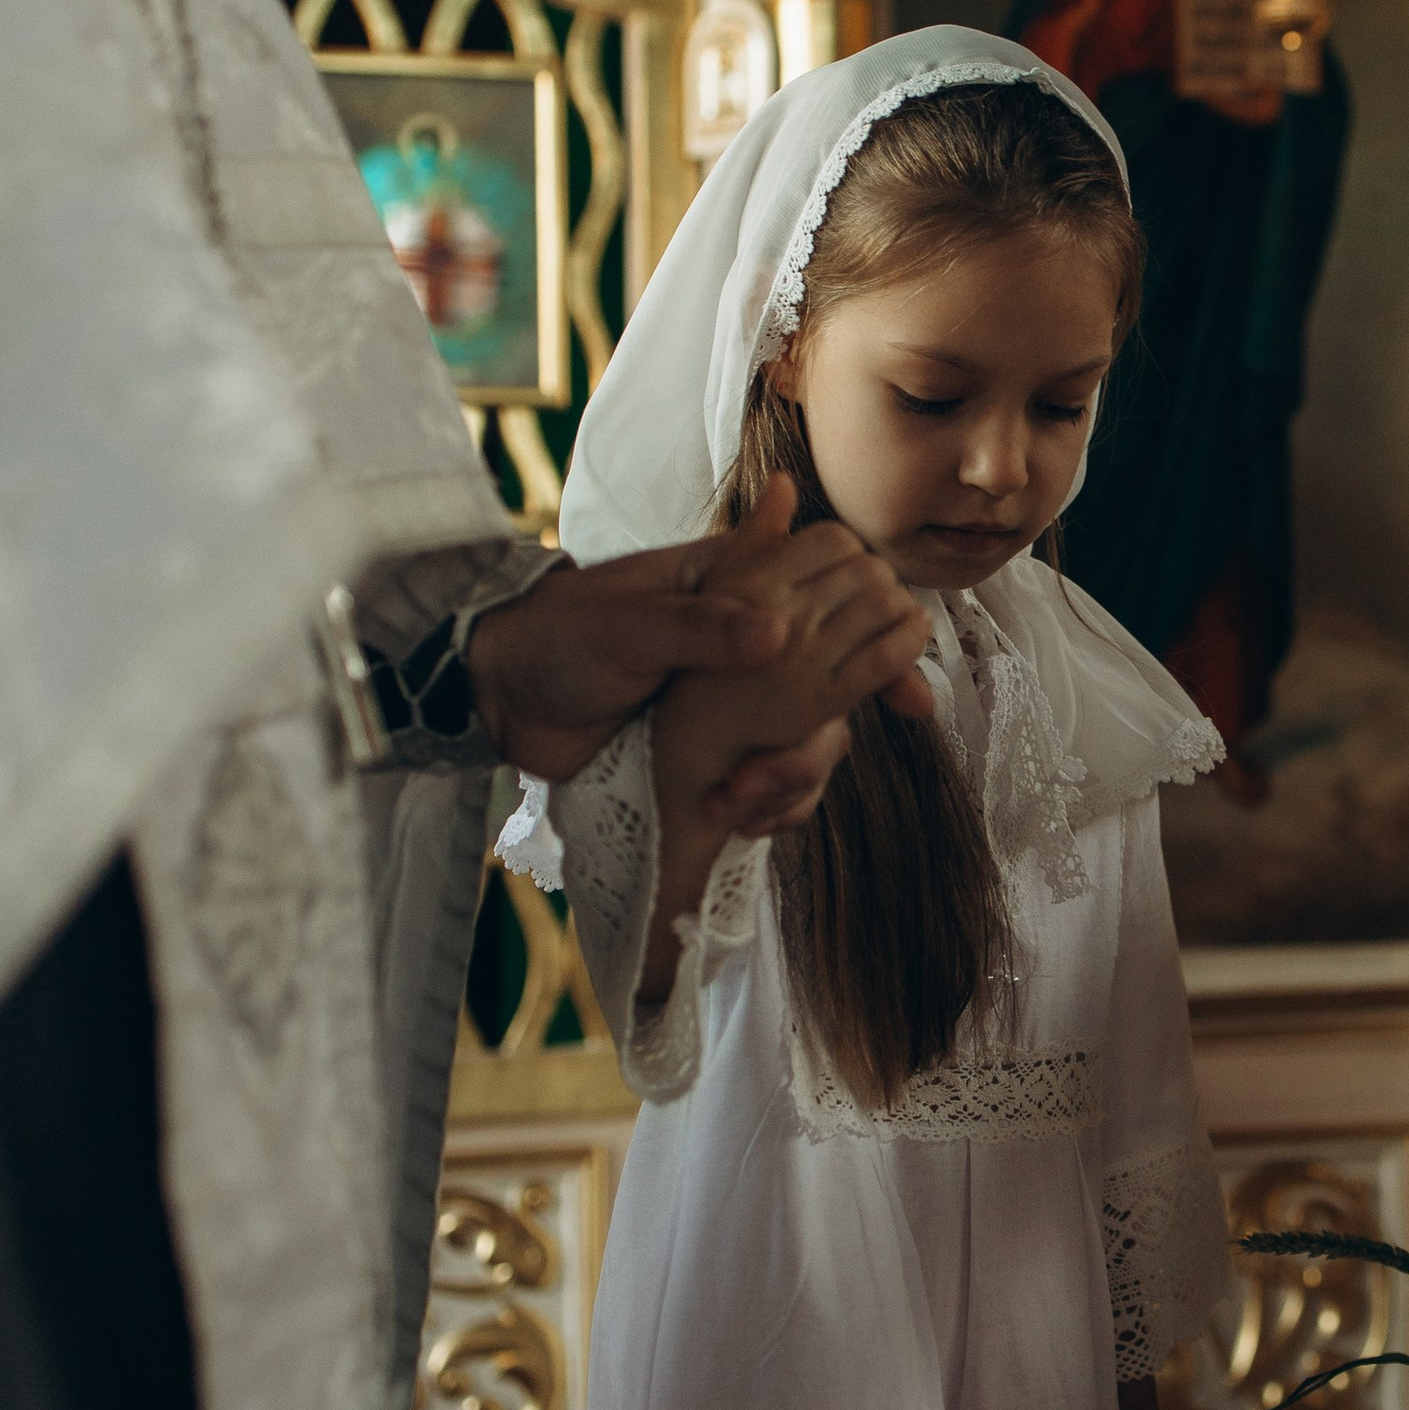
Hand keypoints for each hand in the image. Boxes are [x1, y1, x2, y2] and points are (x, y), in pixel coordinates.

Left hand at [467, 476, 929, 783]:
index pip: (833, 606)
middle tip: (779, 777)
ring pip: (803, 746)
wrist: (499, 695)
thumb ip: (702, 627)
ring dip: (786, 785)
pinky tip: (732, 818)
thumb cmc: (557, 635)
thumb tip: (780, 632)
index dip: (881, 648)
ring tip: (737, 806)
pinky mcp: (708, 753)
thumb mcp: (626, 624)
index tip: (909, 701)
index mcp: (736, 590)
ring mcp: (730, 705)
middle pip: (832, 694)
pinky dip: (762, 807)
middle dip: (822, 746)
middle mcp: (747, 648)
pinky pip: (766, 785)